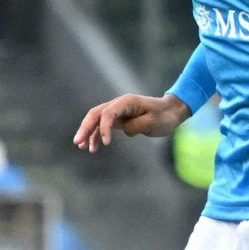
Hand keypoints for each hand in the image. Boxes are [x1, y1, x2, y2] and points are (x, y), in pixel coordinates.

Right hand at [73, 94, 188, 151]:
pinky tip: (92, 147)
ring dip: (87, 132)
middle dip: (85, 128)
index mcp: (127, 102)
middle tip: (77, 142)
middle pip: (96, 114)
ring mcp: (118, 111)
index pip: (108, 113)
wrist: (171, 111)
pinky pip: (103, 126)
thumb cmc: (164, 116)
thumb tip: (123, 130)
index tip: (106, 144)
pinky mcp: (119, 119)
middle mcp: (119, 104)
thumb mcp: (152, 123)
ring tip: (81, 147)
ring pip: (96, 120)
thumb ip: (135, 126)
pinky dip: (96, 135)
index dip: (104, 128)